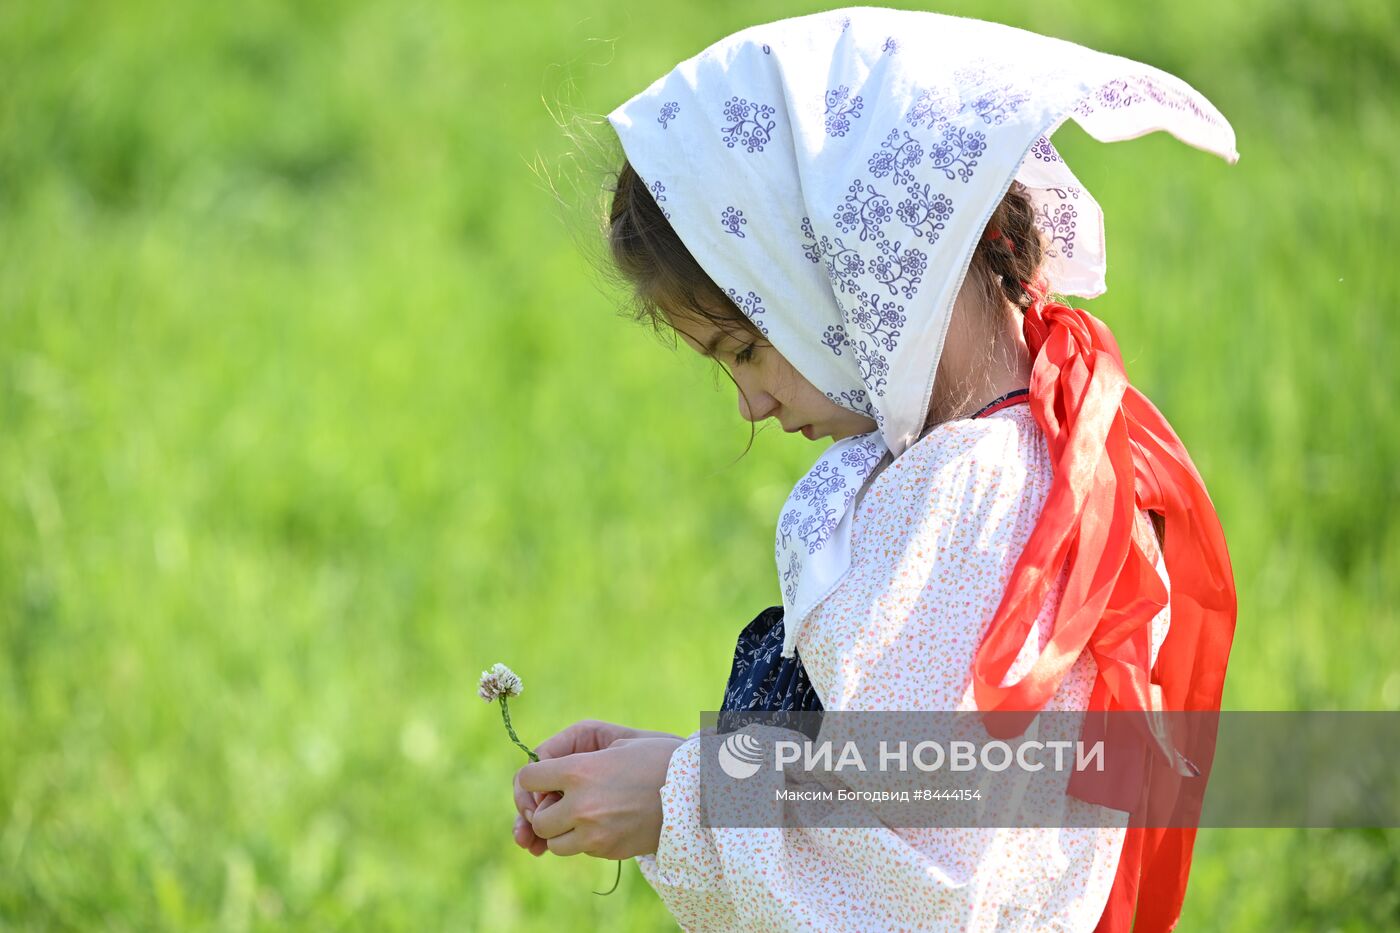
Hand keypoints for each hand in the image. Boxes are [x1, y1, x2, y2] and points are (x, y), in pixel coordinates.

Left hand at [516, 735, 685, 859]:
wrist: (698, 790)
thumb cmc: (659, 757)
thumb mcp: (616, 743)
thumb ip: (573, 760)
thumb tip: (541, 784)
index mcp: (579, 771)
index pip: (527, 779)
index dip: (533, 778)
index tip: (545, 778)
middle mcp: (581, 806)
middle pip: (537, 819)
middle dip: (546, 810)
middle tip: (565, 800)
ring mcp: (595, 834)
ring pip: (556, 843)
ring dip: (563, 831)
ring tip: (586, 814)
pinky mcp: (610, 851)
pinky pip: (583, 850)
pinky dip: (587, 840)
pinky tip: (608, 821)